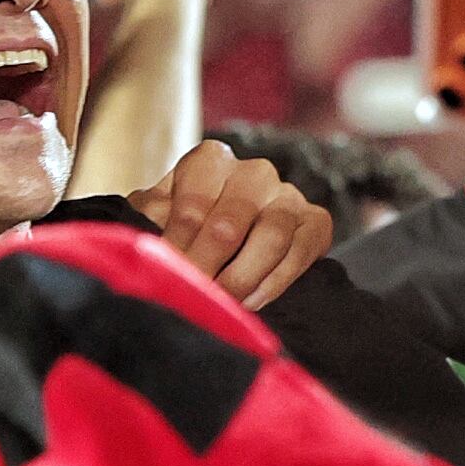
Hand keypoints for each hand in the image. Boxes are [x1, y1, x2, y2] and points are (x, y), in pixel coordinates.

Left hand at [131, 139, 334, 310]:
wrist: (230, 243)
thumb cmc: (185, 227)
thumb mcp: (158, 216)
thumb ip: (149, 219)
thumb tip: (148, 241)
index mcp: (211, 161)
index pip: (192, 209)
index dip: (176, 251)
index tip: (166, 280)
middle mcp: (254, 172)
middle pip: (230, 226)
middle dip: (207, 269)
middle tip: (192, 299)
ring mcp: (288, 195)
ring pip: (272, 238)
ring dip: (242, 279)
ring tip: (221, 304)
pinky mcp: (316, 221)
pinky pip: (301, 252)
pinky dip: (275, 283)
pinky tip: (251, 302)